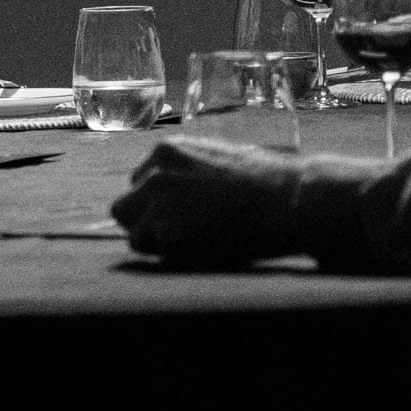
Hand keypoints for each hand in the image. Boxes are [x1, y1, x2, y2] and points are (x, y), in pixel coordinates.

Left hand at [110, 136, 300, 266]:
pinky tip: (206, 249)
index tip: (180, 212)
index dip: (157, 201)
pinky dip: (176, 258)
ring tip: (196, 243)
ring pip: (135, 235)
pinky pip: (158, 255)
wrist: (286, 200)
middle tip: (174, 234)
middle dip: (144, 222)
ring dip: (159, 244)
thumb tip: (178, 194)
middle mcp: (154, 176)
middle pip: (124, 208)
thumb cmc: (266, 181)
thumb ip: (188, 173)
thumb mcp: (217, 159)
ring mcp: (158, 206)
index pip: (139, 182)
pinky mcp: (168, 236)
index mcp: (167, 152)